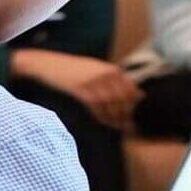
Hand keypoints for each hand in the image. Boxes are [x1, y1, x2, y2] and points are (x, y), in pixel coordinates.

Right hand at [11, 49, 143, 129]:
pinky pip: (95, 107)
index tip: (137, 114)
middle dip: (126, 113)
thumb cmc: (75, 68)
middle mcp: (104, 75)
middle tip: (130, 124)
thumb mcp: (98, 69)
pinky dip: (102, 117)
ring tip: (119, 126)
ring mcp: (92, 82)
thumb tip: (139, 94)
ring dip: (115, 117)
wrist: (50, 64)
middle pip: (121, 98)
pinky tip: (106, 122)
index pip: (130, 88)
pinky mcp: (81, 91)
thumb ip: (117, 81)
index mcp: (111, 69)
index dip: (134, 103)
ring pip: (109, 104)